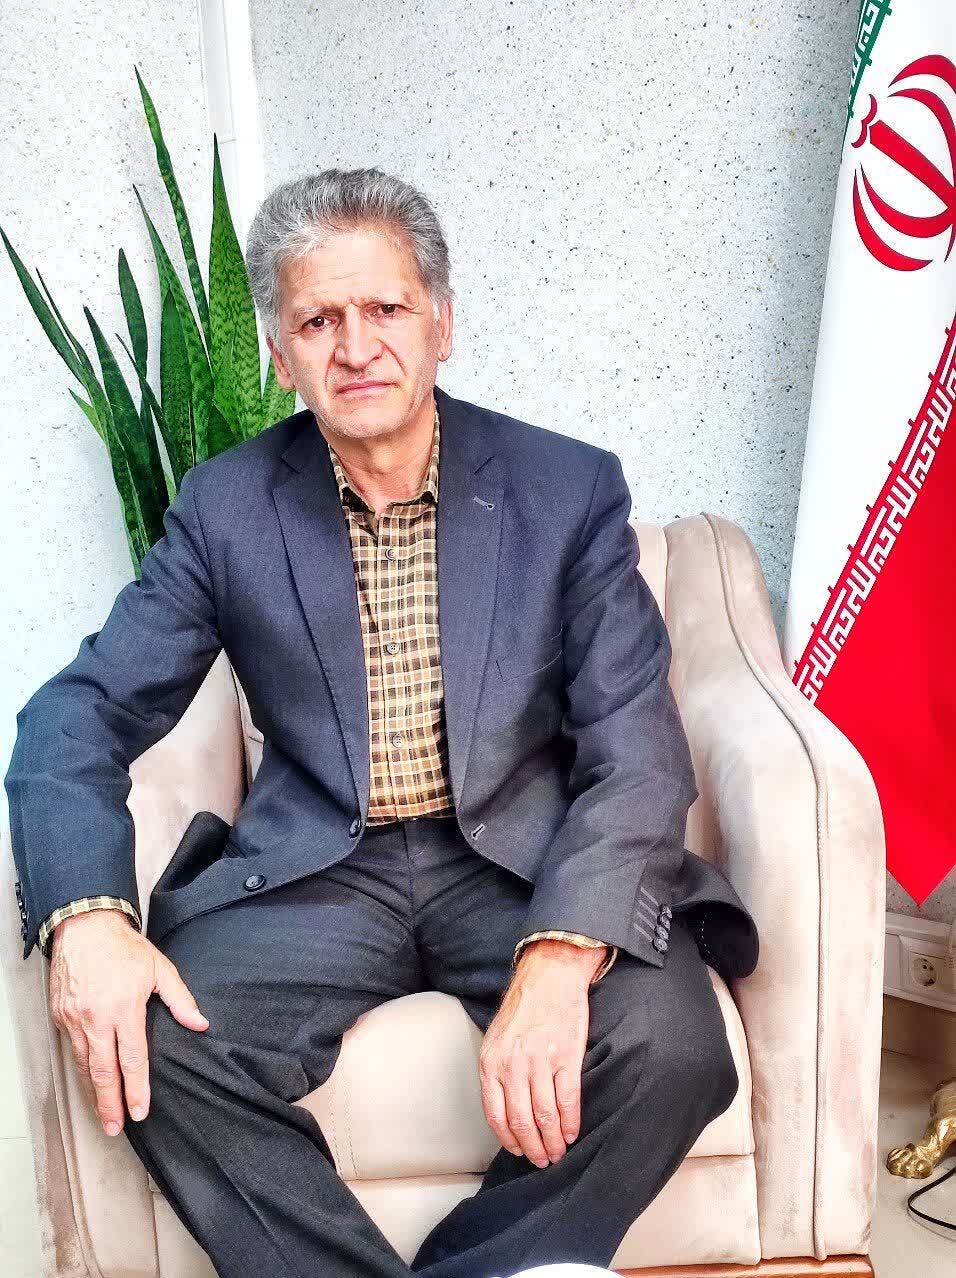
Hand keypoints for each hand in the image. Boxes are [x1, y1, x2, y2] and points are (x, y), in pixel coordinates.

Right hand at [48, 908, 208, 1135]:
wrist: (84, 926)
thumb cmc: (123, 947)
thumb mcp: (160, 968)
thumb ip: (181, 999)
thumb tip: (200, 1024)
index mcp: (124, 1007)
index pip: (133, 1058)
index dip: (137, 1088)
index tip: (140, 1111)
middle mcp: (97, 1018)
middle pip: (104, 1071)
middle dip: (111, 1103)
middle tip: (116, 1127)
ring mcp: (75, 1019)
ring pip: (85, 1065)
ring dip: (94, 1092)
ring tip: (103, 1114)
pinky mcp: (61, 1016)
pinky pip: (73, 1049)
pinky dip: (82, 1068)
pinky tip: (90, 1080)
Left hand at [477, 939, 603, 1166]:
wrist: (549, 976)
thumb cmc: (523, 1008)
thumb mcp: (497, 1038)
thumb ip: (498, 1072)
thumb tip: (506, 1110)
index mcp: (491, 1062)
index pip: (496, 1115)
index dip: (509, 1140)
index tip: (519, 1151)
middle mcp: (513, 1065)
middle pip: (522, 1121)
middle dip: (533, 1148)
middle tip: (542, 1161)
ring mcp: (540, 1062)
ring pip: (545, 1116)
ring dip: (553, 1141)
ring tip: (558, 1152)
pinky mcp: (566, 1057)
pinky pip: (568, 1100)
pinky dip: (571, 1122)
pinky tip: (573, 1133)